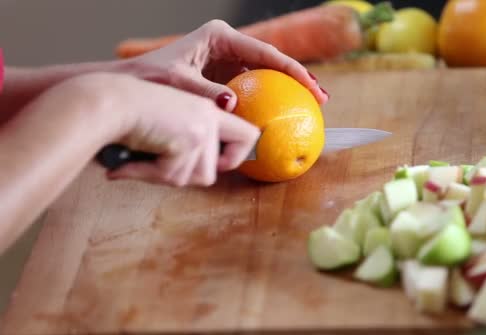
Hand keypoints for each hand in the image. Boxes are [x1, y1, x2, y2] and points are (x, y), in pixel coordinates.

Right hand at [91, 73, 259, 186]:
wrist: (107, 101)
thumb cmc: (126, 114)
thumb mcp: (167, 125)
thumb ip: (187, 146)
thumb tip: (204, 173)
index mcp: (207, 110)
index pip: (248, 135)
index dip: (234, 158)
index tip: (217, 164)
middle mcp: (209, 117)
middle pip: (211, 172)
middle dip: (184, 177)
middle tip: (159, 164)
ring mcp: (201, 129)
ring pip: (193, 178)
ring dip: (164, 175)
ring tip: (143, 155)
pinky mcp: (189, 140)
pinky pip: (173, 176)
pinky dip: (148, 174)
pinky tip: (132, 160)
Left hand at [123, 20, 328, 111]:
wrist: (132, 84)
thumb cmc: (149, 79)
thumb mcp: (176, 83)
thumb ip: (204, 92)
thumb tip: (233, 103)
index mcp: (219, 36)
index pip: (264, 53)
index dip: (292, 70)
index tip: (310, 86)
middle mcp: (227, 44)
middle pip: (271, 61)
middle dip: (297, 78)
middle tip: (320, 98)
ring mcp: (227, 58)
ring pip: (265, 73)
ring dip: (287, 89)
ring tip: (310, 105)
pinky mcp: (224, 74)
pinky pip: (253, 85)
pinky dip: (268, 98)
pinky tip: (282, 113)